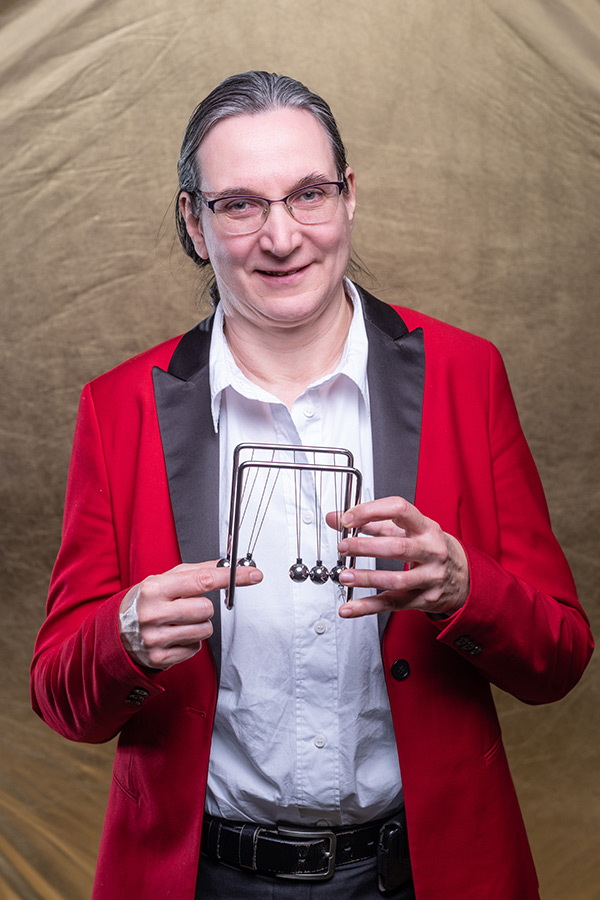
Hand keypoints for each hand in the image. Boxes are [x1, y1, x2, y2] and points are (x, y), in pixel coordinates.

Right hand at [119, 561, 262, 668]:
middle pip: (206, 609)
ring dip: (199, 626)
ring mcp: (154, 637)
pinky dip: (190, 642)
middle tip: (187, 607)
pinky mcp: (158, 657)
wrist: (118, 628)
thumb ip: (198, 571)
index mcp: (155, 588)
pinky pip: (195, 648)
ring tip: (179, 622)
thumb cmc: (148, 600)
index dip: (232, 577)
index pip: (203, 580)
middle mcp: (153, 613)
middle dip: (203, 608)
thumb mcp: (166, 578)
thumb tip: (228, 565)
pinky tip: (174, 635)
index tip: (253, 575)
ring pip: (204, 630)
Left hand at [327, 497, 468, 618]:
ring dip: (367, 578)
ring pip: (397, 579)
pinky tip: (349, 608)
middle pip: (398, 547)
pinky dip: (367, 607)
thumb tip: (335, 517)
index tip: (348, 518)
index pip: (399, 510)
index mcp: (426, 527)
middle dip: (366, 547)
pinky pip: (392, 604)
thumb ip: (370, 522)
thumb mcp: (407, 530)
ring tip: (344, 576)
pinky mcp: (424, 599)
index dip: (371, 511)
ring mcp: (430, 577)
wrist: (463, 576)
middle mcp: (431, 550)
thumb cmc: (429, 547)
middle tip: (343, 547)